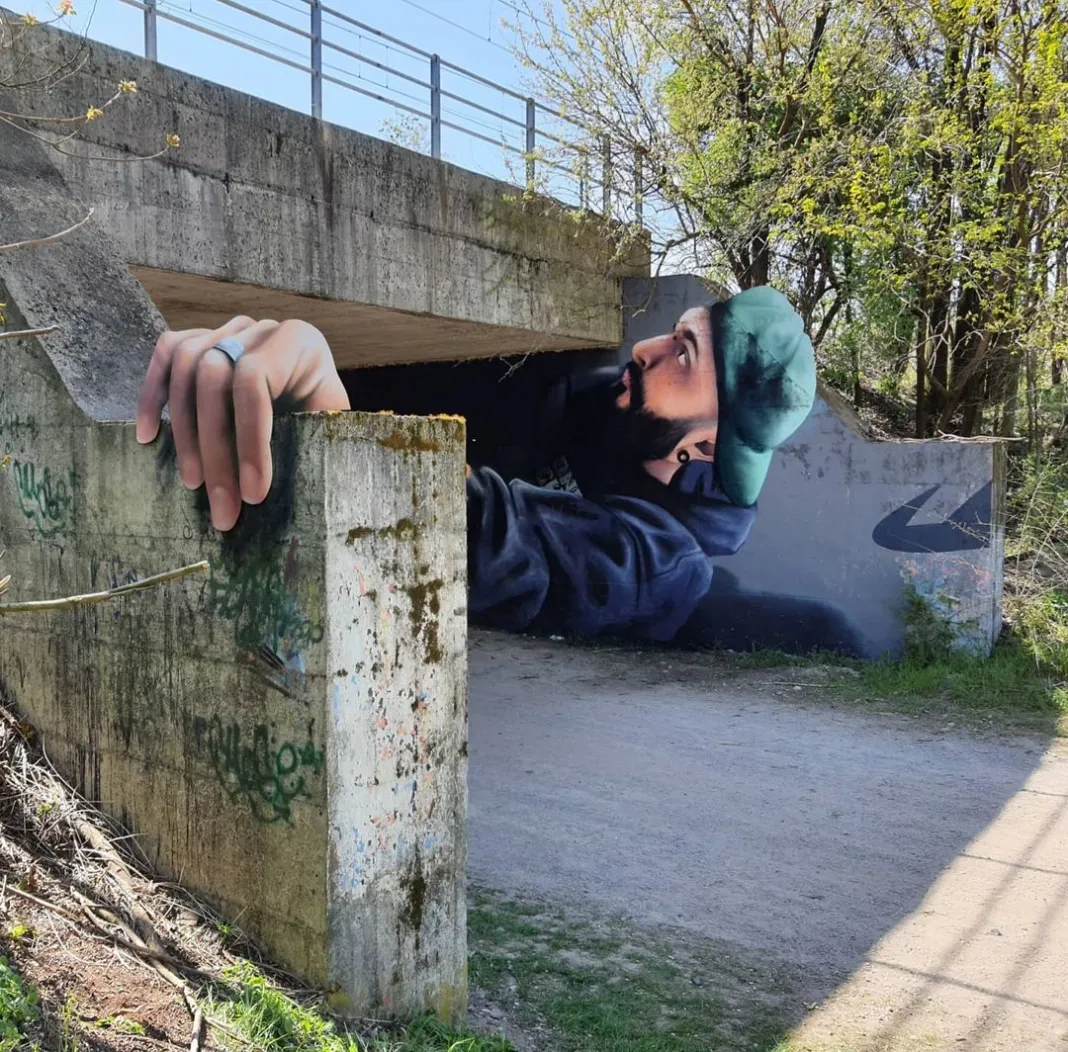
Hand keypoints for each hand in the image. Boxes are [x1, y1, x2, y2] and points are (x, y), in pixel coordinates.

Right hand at [136, 316, 349, 530]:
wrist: (317, 389)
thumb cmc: (326, 414)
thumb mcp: (334, 421)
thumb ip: (319, 437)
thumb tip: (299, 490)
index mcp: (298, 341)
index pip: (254, 382)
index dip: (250, 441)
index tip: (252, 495)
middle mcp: (259, 328)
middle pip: (212, 378)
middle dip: (214, 451)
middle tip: (220, 507)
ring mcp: (227, 329)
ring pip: (185, 368)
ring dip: (183, 433)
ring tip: (193, 482)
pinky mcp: (201, 338)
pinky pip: (165, 354)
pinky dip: (152, 396)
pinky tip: (148, 437)